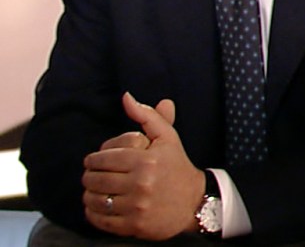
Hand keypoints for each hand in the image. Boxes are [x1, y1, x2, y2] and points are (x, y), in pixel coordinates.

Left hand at [81, 92, 204, 239]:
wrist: (195, 202)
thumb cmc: (177, 166)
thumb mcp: (167, 138)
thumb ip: (147, 116)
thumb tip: (126, 97)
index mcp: (146, 160)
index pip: (102, 157)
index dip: (94, 159)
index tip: (97, 161)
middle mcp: (141, 183)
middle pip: (94, 179)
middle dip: (90, 176)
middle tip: (95, 176)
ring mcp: (137, 206)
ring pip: (94, 199)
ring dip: (90, 195)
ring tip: (97, 191)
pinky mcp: (134, 225)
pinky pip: (99, 219)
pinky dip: (93, 213)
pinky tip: (101, 206)